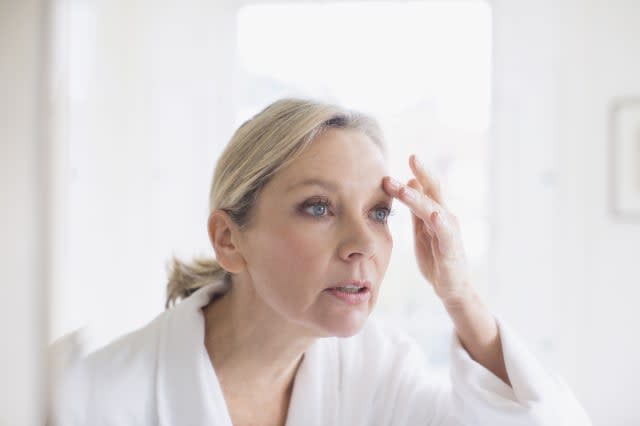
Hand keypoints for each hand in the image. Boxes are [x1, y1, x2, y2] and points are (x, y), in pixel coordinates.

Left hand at [383, 155, 471, 307]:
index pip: (429, 187)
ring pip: (434, 210)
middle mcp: (446, 218)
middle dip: (423, 174)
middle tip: (412, 157)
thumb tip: (410, 182)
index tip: (410, 155)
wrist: (449, 287)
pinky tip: (434, 215)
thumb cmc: (435, 258)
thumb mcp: (421, 229)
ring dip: (419, 198)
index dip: (421, 171)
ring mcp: (450, 233)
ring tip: (405, 187)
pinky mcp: (451, 251)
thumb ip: (416, 208)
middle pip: (435, 191)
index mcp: (436, 213)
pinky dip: (440, 224)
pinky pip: (446, 235)